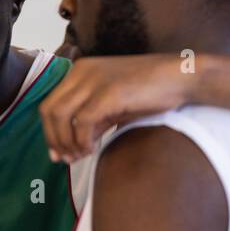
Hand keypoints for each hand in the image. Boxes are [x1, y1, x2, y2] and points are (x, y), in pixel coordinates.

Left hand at [41, 53, 194, 163]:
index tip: (58, 154)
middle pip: (49, 111)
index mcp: (80, 71)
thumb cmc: (149, 92)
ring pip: (61, 116)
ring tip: (81, 156)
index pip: (49, 104)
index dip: (49, 132)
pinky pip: (82, 122)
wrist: (180, 77)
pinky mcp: (108, 92)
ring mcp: (94, 80)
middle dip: (54, 139)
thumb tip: (72, 146)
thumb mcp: (113, 107)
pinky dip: (82, 140)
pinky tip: (92, 149)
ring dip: (66, 142)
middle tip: (67, 159)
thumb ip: (91, 122)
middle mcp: (82, 71)